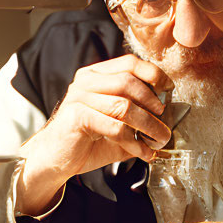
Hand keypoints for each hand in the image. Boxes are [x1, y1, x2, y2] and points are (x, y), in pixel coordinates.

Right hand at [16, 55, 172, 214]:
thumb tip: (167, 119)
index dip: (153, 74)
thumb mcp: (115, 124)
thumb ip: (136, 116)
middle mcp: (85, 82)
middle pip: (129, 82)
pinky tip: (141, 152)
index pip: (129, 63)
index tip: (168, 90)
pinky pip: (115, 128)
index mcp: (95, 75)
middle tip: (164, 123)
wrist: (54, 159)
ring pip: (124, 106)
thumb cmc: (85, 140)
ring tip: (158, 140)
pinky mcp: (77, 117)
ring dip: (148, 126)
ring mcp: (79, 98)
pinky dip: (134, 142)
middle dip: (153, 104)